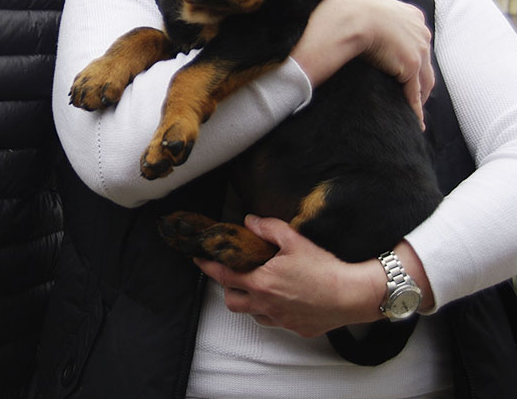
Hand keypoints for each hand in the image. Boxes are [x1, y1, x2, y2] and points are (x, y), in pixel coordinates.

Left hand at [194, 215, 385, 337]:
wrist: (351, 295)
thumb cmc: (322, 267)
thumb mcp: (292, 239)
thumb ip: (266, 228)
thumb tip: (248, 221)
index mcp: (261, 283)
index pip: (224, 276)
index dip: (208, 267)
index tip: (198, 259)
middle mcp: (266, 305)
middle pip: (232, 301)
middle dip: (226, 287)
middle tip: (232, 273)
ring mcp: (280, 320)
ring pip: (252, 314)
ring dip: (248, 300)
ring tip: (257, 285)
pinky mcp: (296, 329)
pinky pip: (273, 322)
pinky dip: (269, 311)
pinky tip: (279, 299)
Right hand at [291, 0, 432, 127]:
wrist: (347, 14)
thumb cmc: (344, 9)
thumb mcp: (359, 9)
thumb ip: (364, 17)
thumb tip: (342, 22)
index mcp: (409, 15)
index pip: (416, 42)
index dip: (410, 59)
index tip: (404, 71)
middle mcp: (419, 31)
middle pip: (425, 62)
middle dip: (419, 80)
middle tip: (410, 96)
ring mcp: (418, 48)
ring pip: (423, 81)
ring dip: (417, 97)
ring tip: (410, 114)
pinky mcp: (410, 65)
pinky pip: (414, 93)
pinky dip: (414, 109)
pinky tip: (412, 122)